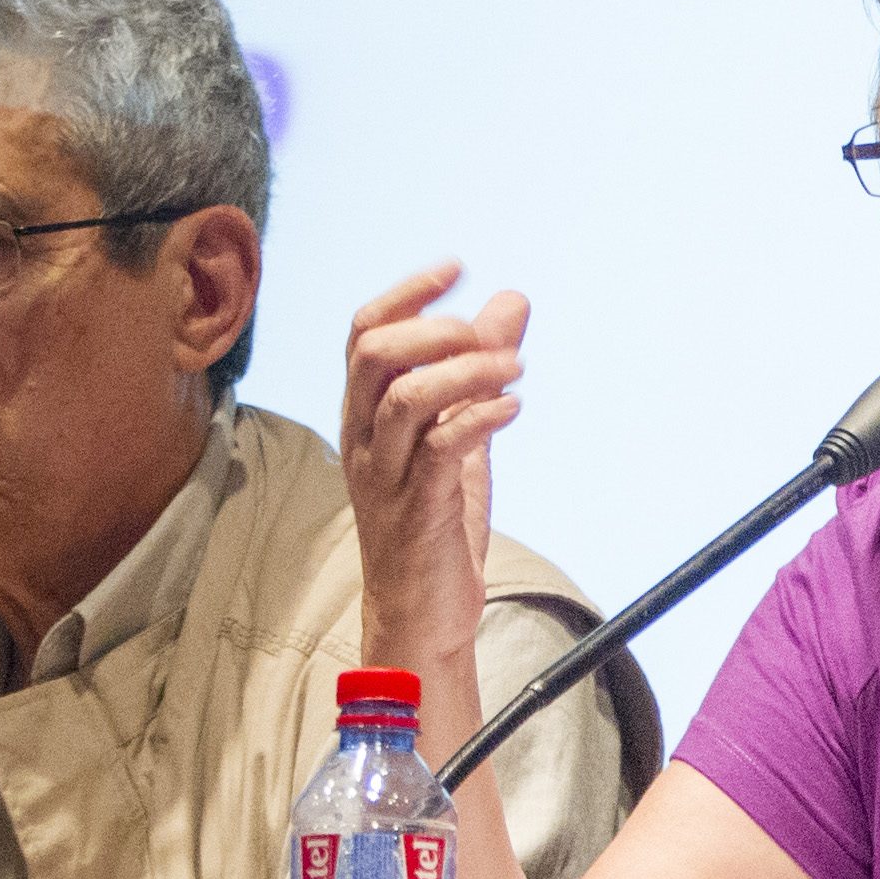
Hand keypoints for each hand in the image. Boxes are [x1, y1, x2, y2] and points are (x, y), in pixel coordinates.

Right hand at [342, 263, 529, 676]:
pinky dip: (479, 418)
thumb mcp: (462, 434)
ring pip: (406, 397)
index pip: (365, 333)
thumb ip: (480, 371)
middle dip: (437, 330)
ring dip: (468, 371)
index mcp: (365, 414)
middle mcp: (363, 438)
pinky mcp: (416, 509)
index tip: (456, 267)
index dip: (407, 293)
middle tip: (491, 338)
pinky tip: (512, 410)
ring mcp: (385, 474)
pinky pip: (439, 449)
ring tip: (516, 370)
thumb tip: (510, 301)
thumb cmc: (435, 521)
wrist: (421, 611)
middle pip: (374, 354)